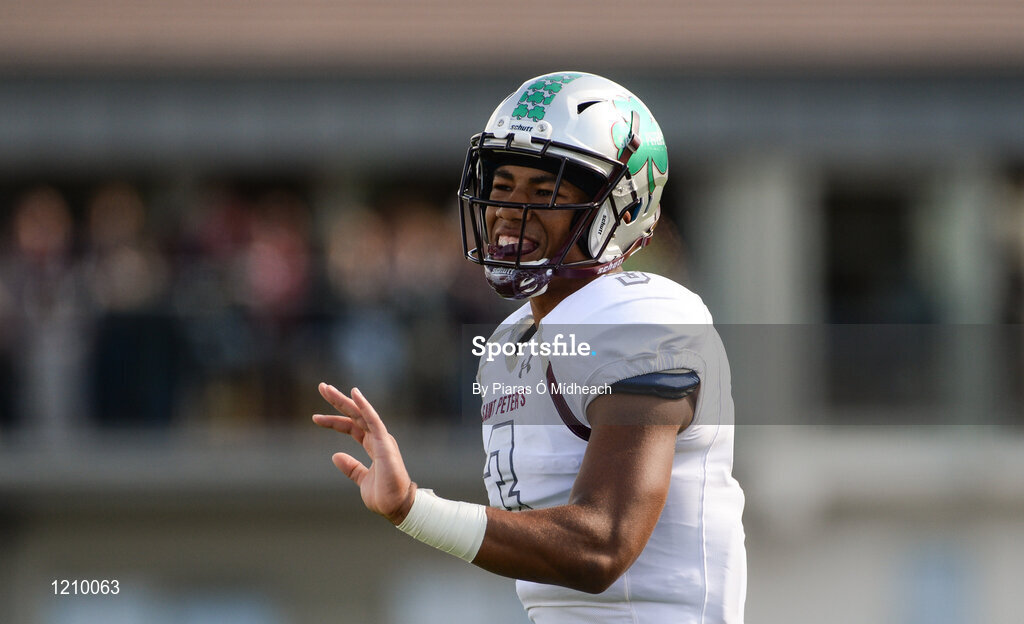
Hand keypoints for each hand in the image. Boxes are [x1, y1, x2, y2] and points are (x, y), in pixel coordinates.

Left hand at [313, 383, 415, 524]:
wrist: (398, 507)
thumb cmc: (384, 496)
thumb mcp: (362, 480)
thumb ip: (351, 468)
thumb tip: (336, 456)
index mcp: (373, 446)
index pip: (351, 427)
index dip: (334, 421)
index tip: (315, 418)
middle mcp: (378, 438)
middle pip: (355, 415)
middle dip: (337, 401)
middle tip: (322, 387)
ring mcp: (382, 439)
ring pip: (360, 413)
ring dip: (344, 400)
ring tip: (327, 388)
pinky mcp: (385, 443)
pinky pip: (373, 420)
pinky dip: (364, 406)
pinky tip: (354, 394)